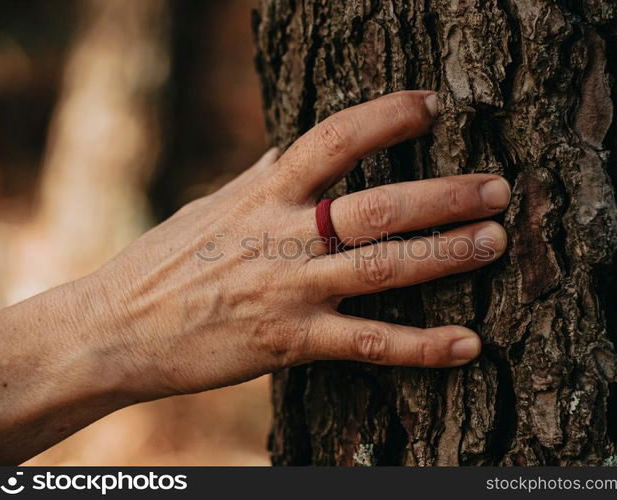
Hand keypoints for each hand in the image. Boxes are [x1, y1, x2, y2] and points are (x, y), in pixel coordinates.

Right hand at [95, 90, 510, 398]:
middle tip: (498, 186)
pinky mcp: (291, 343)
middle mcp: (283, 237)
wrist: (117, 329)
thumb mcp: (214, 206)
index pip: (334, 138)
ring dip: (447, 254)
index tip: (433, 105)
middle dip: (444, 195)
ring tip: (496, 240)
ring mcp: (290, 291)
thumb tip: (292, 145)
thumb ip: (263, 177)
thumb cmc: (166, 261)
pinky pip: (369, 343)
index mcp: (264, 195)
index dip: (387, 117)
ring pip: (383, 268)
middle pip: (378, 206)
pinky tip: (470, 344)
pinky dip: (423, 345)